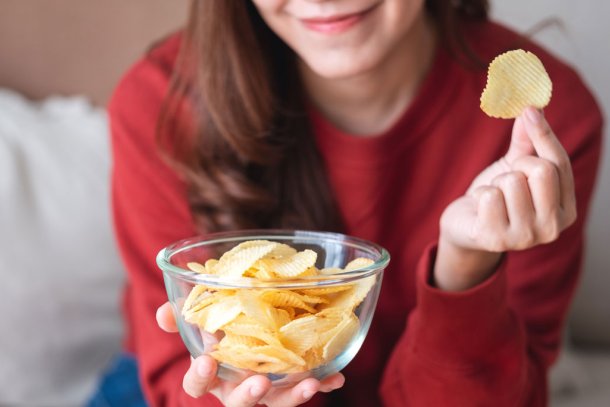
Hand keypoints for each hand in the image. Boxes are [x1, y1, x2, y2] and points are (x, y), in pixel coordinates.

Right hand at [156, 302, 344, 405]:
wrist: (250, 332)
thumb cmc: (221, 330)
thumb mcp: (202, 321)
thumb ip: (183, 315)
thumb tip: (164, 312)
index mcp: (213, 374)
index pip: (197, 385)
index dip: (200, 377)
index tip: (206, 362)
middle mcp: (238, 388)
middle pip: (239, 404)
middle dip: (248, 396)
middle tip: (259, 383)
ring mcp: (267, 390)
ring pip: (276, 403)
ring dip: (293, 396)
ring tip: (308, 383)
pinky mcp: (291, 385)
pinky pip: (306, 388)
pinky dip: (323, 383)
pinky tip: (336, 377)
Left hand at [435, 107, 576, 290]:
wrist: (465, 226)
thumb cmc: (496, 197)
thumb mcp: (514, 168)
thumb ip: (528, 142)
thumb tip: (534, 109)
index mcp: (565, 210)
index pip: (560, 165)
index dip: (544, 135)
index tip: (529, 110)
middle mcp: (552, 228)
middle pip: (542, 171)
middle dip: (516, 166)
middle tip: (505, 179)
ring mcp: (525, 237)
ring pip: (512, 182)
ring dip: (495, 183)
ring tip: (492, 198)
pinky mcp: (496, 239)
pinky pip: (490, 196)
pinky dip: (480, 195)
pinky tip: (480, 209)